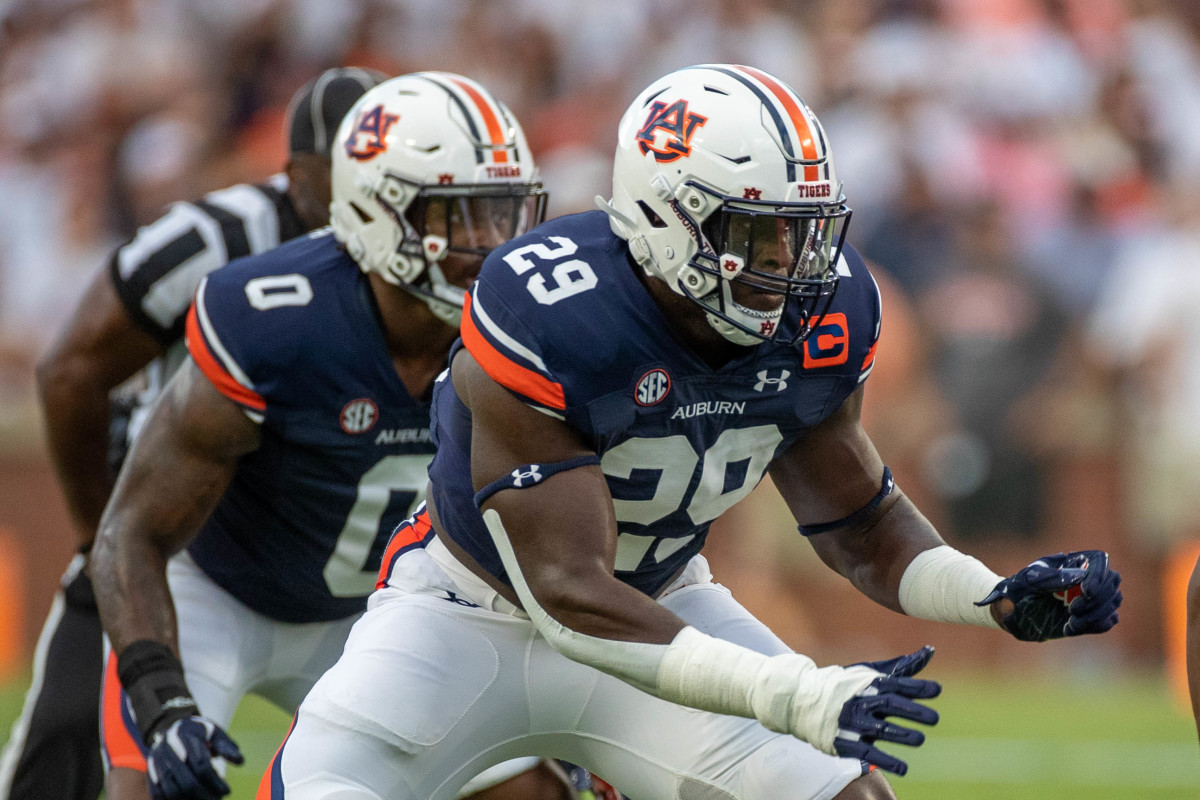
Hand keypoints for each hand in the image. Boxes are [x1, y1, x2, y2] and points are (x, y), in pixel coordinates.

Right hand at [146, 716, 243, 799]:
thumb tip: (240, 762)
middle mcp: (169, 749)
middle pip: (186, 782)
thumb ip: (227, 746)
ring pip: (171, 790)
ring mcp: (157, 761)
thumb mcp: (215, 733)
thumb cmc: (199, 733)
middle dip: (204, 796)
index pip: (201, 765)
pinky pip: (158, 793)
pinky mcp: (150, 771)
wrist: (170, 727)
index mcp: (187, 736)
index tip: (227, 791)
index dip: (215, 781)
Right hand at [834, 646, 940, 775]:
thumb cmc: (846, 685)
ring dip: (901, 734)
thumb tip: (930, 651)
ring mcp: (852, 721)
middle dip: (912, 711)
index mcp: (869, 683)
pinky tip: (903, 768)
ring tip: (920, 739)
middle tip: (934, 718)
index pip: (895, 683)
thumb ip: (902, 667)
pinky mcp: (844, 741)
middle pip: (889, 704)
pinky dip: (885, 761)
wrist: (803, 699)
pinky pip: (867, 752)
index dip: (916, 687)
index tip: (937, 690)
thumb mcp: (871, 673)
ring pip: (879, 728)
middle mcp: (861, 700)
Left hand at [976, 550, 1121, 641]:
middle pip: (1112, 583)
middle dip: (1098, 599)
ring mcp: (1089, 598)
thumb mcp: (1029, 580)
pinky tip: (1070, 628)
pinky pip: (1107, 621)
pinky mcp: (1089, 617)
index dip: (1099, 577)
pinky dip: (1095, 626)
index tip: (1087, 592)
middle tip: (1073, 609)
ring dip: (1096, 614)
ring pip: (1113, 602)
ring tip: (1071, 621)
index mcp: (1072, 562)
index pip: (1100, 561)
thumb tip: (1081, 575)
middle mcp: (1086, 578)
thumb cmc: (1018, 588)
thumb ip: (1052, 578)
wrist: (1010, 611)